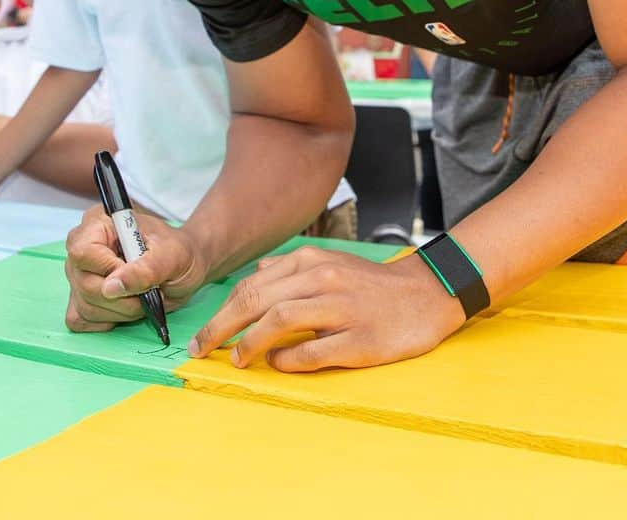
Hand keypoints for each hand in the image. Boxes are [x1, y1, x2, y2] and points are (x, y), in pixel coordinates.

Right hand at [63, 205, 207, 332]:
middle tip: (149, 291)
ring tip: (143, 297)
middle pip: (84, 283)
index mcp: (100, 222)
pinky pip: (81, 319)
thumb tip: (111, 287)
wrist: (184, 267)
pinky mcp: (80, 297)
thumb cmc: (178, 253)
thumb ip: (145, 269)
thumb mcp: (172, 256)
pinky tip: (127, 307)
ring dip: (120, 310)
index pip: (83, 252)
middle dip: (122, 297)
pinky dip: (108, 319)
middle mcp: (83, 245)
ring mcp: (78, 273)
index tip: (136, 275)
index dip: (108, 270)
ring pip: (85, 305)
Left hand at [188, 246, 464, 372]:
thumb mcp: (330, 264)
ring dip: (250, 341)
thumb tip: (256, 276)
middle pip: (258, 300)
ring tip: (236, 359)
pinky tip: (276, 365)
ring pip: (280, 319)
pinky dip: (289, 358)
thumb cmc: (371, 285)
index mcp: (311, 261)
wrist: (424, 295)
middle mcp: (323, 279)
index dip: (222, 311)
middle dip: (222, 327)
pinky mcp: (359, 338)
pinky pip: (314, 350)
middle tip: (202, 349)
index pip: (253, 285)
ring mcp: (341, 308)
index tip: (204, 334)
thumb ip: (292, 270)